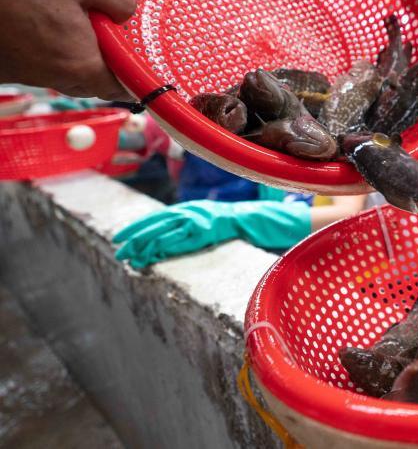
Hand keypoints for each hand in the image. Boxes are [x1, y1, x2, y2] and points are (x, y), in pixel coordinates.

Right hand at [0, 0, 135, 99]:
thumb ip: (117, 0)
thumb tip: (130, 14)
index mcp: (79, 62)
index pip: (119, 87)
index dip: (133, 73)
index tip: (140, 56)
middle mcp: (52, 77)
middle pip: (91, 80)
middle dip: (104, 58)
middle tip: (109, 27)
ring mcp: (24, 74)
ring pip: (63, 70)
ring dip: (74, 49)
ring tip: (73, 13)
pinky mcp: (4, 67)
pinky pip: (36, 63)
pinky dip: (45, 45)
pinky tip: (40, 15)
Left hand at [112, 200, 311, 267]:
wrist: (250, 219)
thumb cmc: (226, 222)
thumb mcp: (202, 219)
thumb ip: (184, 225)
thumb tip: (163, 240)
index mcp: (186, 208)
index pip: (155, 218)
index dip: (135, 227)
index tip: (118, 238)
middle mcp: (188, 212)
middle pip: (155, 226)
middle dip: (134, 239)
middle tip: (118, 251)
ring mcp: (195, 222)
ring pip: (162, 234)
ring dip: (144, 247)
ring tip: (130, 258)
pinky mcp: (203, 233)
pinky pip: (178, 242)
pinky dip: (162, 250)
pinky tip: (151, 257)